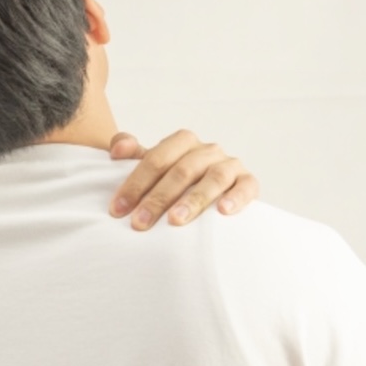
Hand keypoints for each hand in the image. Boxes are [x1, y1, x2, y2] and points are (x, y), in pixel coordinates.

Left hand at [108, 129, 259, 230]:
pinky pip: (246, 187)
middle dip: (158, 198)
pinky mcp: (248, 182)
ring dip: (193, 200)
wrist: (215, 192)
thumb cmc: (176, 181)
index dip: (135, 183)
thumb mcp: (154, 166)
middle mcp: (208, 150)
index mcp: (183, 142)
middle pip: (182, 170)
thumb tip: (117, 149)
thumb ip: (133, 154)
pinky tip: (222, 212)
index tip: (117, 210)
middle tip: (140, 223)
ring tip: (176, 221)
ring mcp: (230, 165)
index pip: (156, 159)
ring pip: (213, 178)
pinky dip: (236, 198)